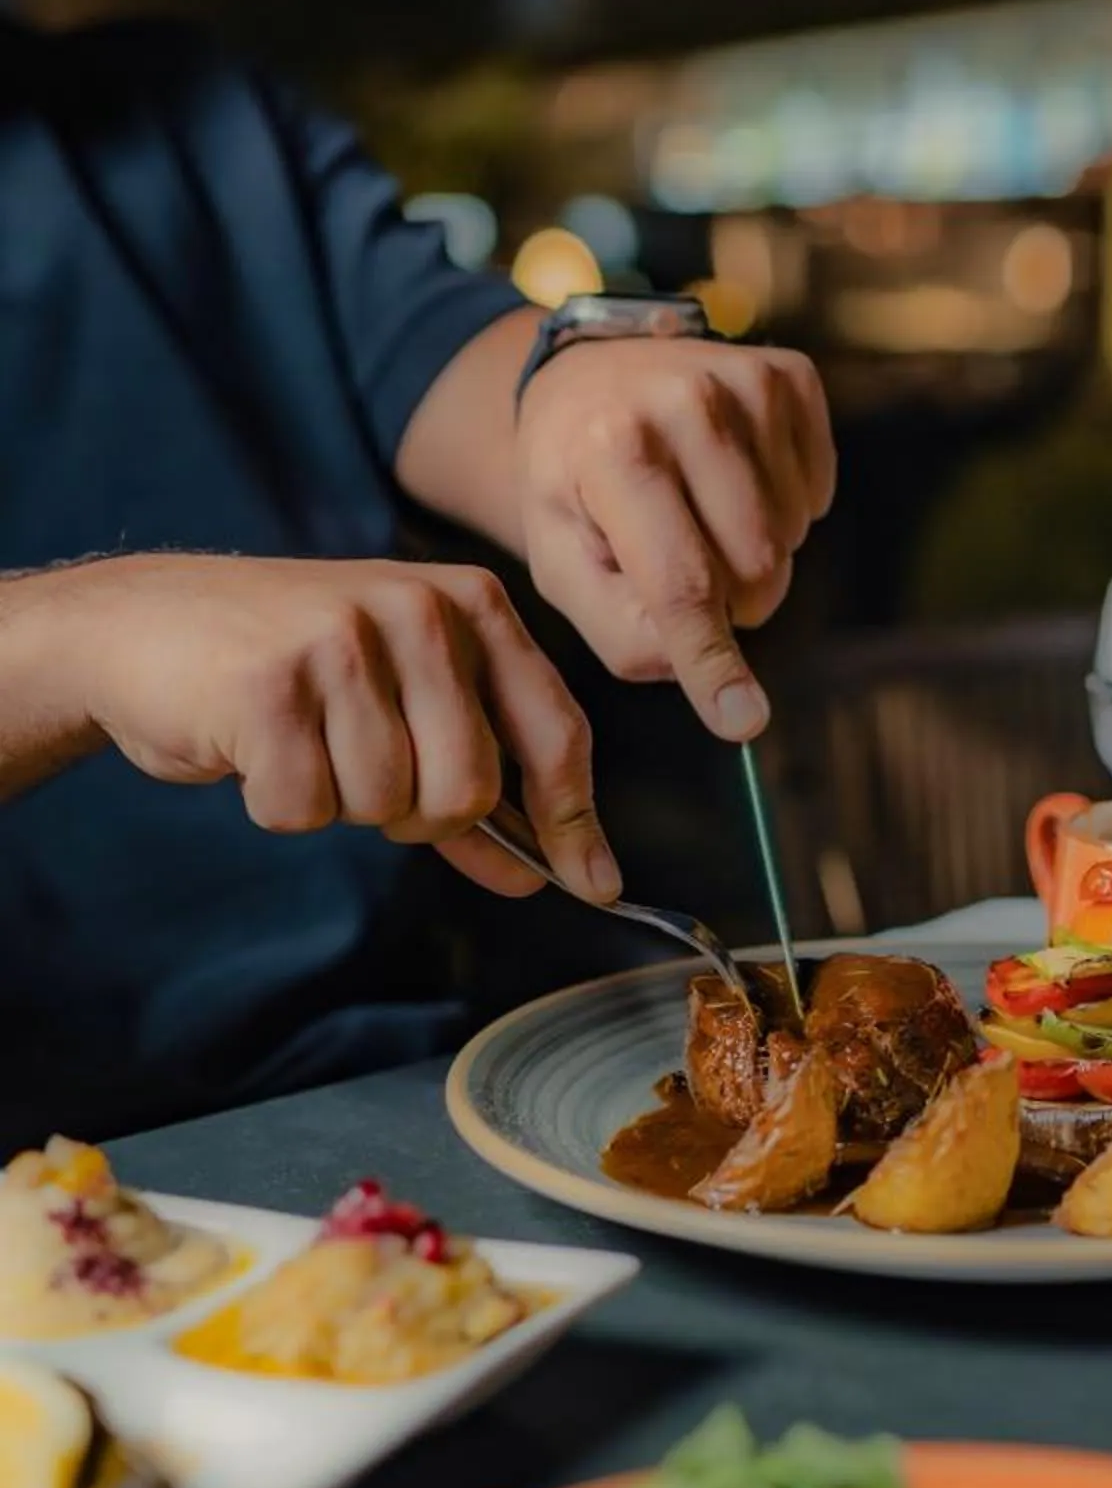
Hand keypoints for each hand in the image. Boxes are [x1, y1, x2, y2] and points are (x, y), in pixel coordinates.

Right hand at [51, 554, 616, 901]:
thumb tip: (547, 870)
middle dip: (416, 814)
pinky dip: (277, 803)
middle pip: (469, 788)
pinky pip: (306, 808)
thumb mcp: (398, 702)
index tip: (596, 883)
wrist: (140, 624)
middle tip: (358, 769)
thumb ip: (474, 781)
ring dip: (337, 803)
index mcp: (472, 605)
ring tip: (299, 741)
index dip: (573, 818)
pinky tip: (253, 747)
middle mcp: (421, 610)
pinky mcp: (271, 684)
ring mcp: (345, 640)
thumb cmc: (286, 670)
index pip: (556, 729)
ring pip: (386, 804)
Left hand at [515, 337, 835, 737]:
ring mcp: (746, 381)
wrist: (589, 378)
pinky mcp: (791, 375)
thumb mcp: (561, 562)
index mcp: (613, 449)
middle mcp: (686, 402)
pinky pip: (819, 494)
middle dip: (730, 601)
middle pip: (758, 569)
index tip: (742, 721)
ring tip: (698, 515)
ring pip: (793, 537)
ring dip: (754, 554)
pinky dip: (783, 509)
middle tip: (680, 570)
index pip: (680, 582)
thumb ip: (623, 631)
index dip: (712, 660)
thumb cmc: (573, 486)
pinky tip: (731, 482)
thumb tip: (714, 685)